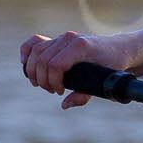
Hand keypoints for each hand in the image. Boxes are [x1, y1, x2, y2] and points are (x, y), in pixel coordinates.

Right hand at [20, 29, 142, 108]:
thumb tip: (65, 105)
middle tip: (52, 90)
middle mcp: (69, 39)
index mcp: (81, 47)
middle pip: (42, 60)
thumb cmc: (112, 66)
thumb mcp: (102, 81)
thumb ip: (83, 95)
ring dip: (33, 70)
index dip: (53, 81)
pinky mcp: (57, 40)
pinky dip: (26, 51)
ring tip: (41, 84)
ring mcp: (62, 38)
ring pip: (36, 51)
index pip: (55, 64)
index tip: (59, 91)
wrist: (118, 49)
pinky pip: (34, 42)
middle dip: (43, 79)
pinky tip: (25, 63)